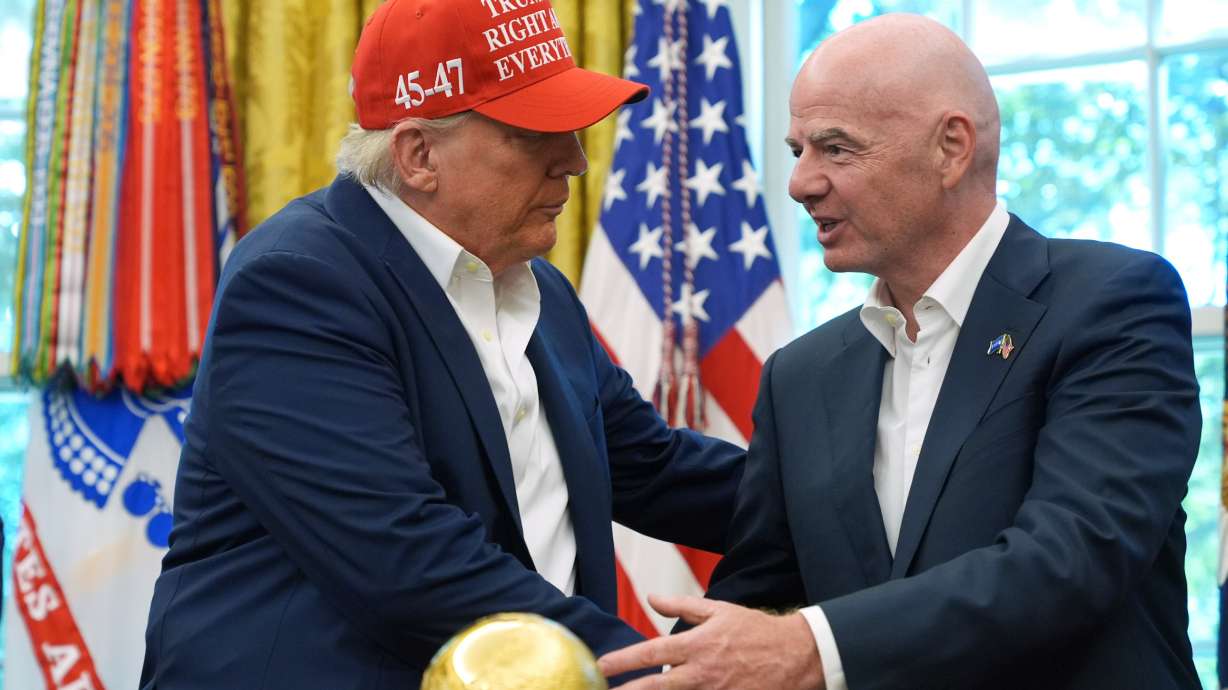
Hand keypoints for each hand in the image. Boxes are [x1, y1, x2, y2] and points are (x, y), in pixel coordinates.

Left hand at [597, 594, 824, 689]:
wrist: (796, 655)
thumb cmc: (756, 630)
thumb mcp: (719, 610)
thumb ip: (682, 606)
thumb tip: (652, 597)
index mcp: (697, 645)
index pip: (651, 653)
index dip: (624, 661)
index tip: (602, 665)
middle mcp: (702, 672)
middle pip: (656, 686)